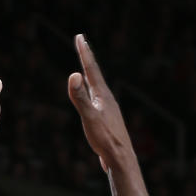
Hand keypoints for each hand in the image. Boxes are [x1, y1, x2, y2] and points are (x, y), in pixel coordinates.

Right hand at [67, 34, 133, 171]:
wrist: (121, 158)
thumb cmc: (105, 139)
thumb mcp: (89, 117)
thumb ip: (80, 97)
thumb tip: (73, 75)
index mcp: (103, 95)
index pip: (91, 69)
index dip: (84, 52)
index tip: (80, 36)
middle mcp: (107, 99)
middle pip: (95, 75)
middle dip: (87, 59)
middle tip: (82, 44)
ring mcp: (109, 110)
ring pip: (97, 88)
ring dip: (90, 76)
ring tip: (86, 69)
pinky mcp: (108, 121)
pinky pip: (97, 101)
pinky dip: (91, 93)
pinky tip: (92, 100)